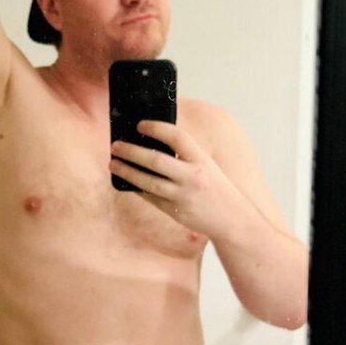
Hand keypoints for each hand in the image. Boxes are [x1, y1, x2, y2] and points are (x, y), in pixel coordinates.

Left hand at [110, 120, 237, 239]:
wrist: (232, 219)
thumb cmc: (215, 187)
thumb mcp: (206, 164)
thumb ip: (185, 154)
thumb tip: (152, 140)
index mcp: (201, 160)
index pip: (177, 137)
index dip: (157, 128)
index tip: (140, 125)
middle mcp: (192, 177)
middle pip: (156, 161)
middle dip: (132, 151)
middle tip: (116, 145)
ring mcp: (183, 196)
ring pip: (148, 182)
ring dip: (127, 171)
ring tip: (113, 163)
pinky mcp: (176, 212)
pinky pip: (151, 198)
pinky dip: (137, 188)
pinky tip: (126, 181)